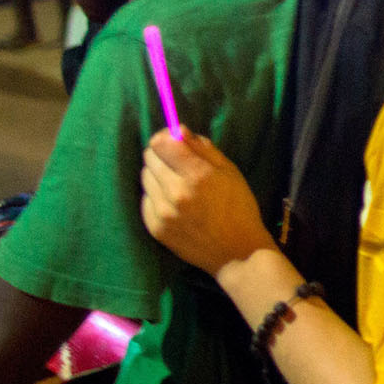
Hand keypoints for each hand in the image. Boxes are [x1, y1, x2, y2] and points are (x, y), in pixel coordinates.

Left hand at [139, 130, 277, 276]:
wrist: (236, 253)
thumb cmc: (239, 207)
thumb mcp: (230, 171)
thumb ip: (203, 148)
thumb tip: (178, 130)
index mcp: (198, 175)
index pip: (162, 143)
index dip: (166, 137)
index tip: (174, 141)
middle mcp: (176, 192)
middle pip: (150, 157)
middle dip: (162, 154)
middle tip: (177, 163)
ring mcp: (162, 212)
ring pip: (145, 176)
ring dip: (158, 174)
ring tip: (176, 184)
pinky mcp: (154, 227)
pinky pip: (145, 198)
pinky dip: (156, 195)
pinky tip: (173, 203)